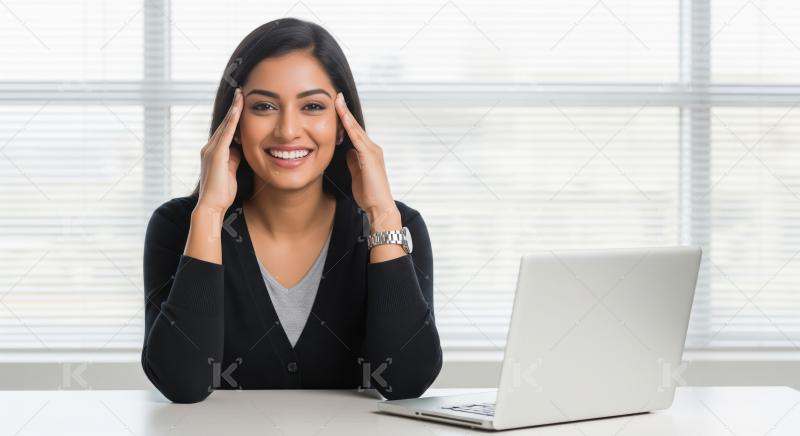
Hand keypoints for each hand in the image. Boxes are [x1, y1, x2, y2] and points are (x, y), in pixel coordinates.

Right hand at [196, 87, 243, 213]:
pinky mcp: (215, 154)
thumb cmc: (222, 193)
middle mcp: (209, 148)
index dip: (233, 117)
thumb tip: (240, 148)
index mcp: (214, 152)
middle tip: (240, 91)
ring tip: (240, 94)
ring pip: (224, 125)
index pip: (225, 130)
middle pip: (224, 124)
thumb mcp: (231, 172)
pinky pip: (226, 133)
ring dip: (233, 109)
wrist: (212, 206)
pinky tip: (238, 110)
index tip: (240, 103)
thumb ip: (233, 159)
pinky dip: (232, 121)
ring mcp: (211, 150)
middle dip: (233, 107)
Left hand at [334, 92, 400, 229]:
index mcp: (368, 153)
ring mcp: (372, 151)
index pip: (354, 133)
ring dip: (346, 114)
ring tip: (338, 100)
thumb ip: (353, 162)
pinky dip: (349, 126)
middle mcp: (372, 149)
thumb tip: (347, 152)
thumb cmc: (369, 195)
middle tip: (337, 96)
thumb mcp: (357, 175)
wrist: (379, 207)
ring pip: (356, 129)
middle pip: (356, 126)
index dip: (346, 119)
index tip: (337, 107)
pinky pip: (357, 137)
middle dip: (346, 111)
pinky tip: (342, 116)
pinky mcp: (370, 156)